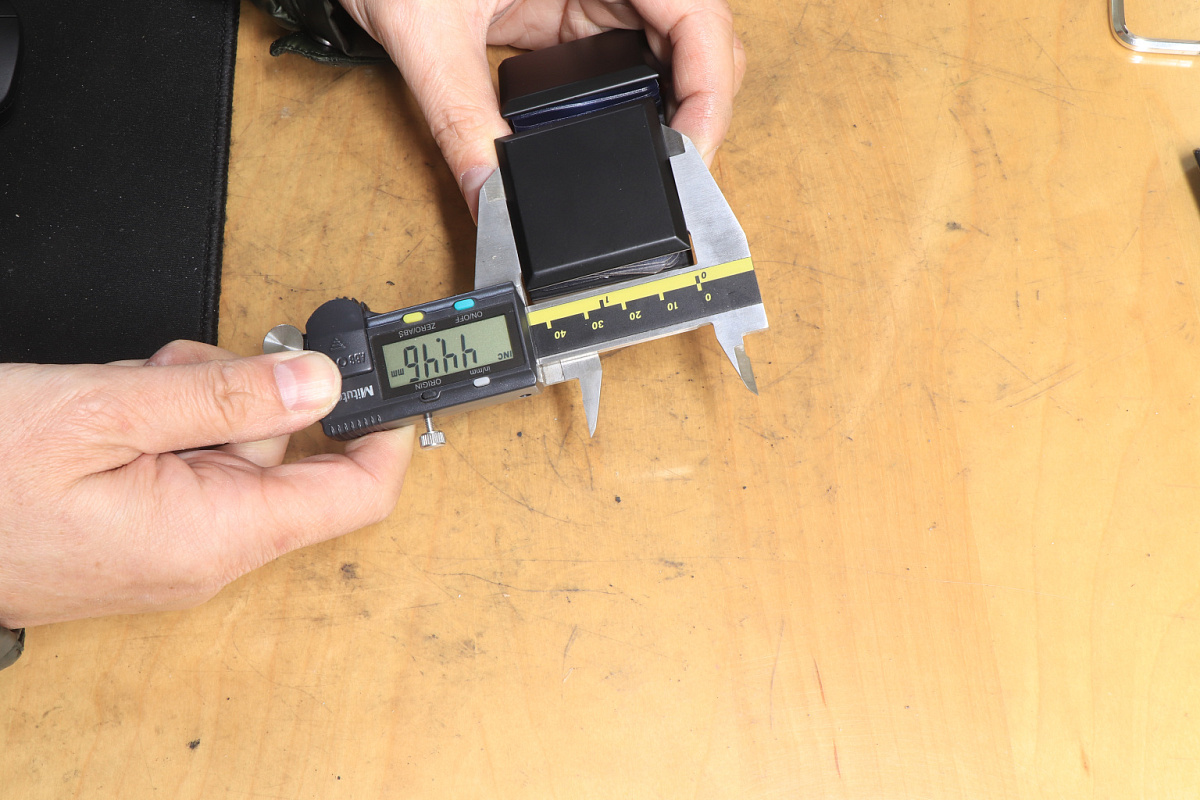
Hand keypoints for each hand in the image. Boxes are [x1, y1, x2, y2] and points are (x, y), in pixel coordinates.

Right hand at [0, 341, 413, 628]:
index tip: (385, 382)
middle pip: (286, 456)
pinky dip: (167, 421)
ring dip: (199, 400)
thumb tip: (320, 382)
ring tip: (128, 389)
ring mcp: (169, 545)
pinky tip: (116, 408)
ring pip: (233, 448)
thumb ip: (225, 396)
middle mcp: (204, 551)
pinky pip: (188, 463)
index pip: (353, 496)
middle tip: (187, 369)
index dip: (383, 435)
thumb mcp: (106, 412)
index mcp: (216, 533)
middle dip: (251, 394)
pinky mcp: (138, 530)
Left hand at [342, 0, 745, 218]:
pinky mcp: (573, 19)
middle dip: (700, 108)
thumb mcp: (426, 31)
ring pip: (672, 57)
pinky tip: (624, 144)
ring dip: (673, 111)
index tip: (694, 147)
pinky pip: (628, 66)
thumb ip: (458, 117)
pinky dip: (635, 110)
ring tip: (657, 166)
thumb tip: (488, 193)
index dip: (711, 85)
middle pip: (698, 40)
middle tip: (679, 174)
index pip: (698, 14)